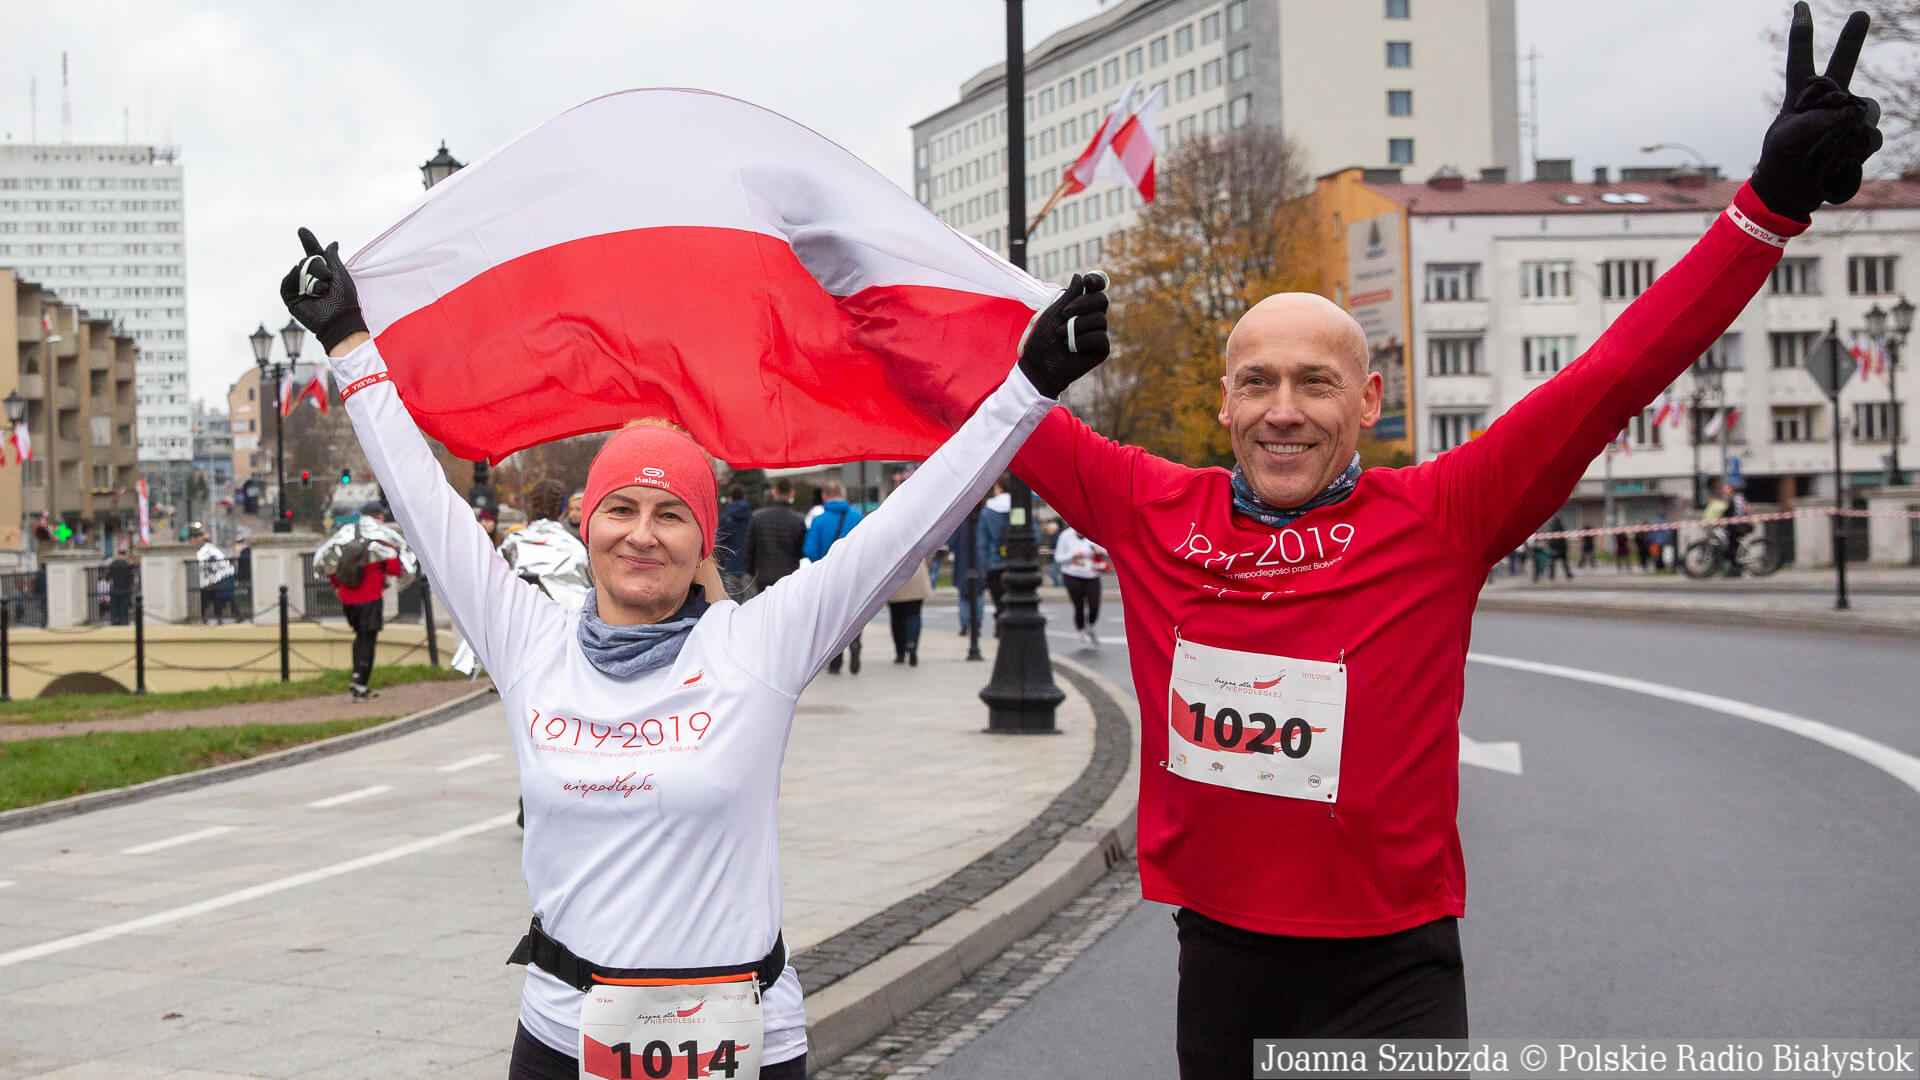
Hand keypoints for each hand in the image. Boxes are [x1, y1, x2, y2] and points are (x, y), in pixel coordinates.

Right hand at [279, 227, 368, 352]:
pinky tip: (307, 289)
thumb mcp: (341, 273)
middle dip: (320, 267)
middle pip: (308, 259)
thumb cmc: (345, 299)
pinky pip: (287, 282)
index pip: (314, 253)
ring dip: (312, 277)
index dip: (308, 241)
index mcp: (324, 272)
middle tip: (329, 281)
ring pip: (298, 269)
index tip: (302, 230)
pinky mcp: (291, 298)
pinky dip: (295, 281)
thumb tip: (333, 243)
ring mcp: (300, 287)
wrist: (340, 320)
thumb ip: (333, 257)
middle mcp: (310, 278)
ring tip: (322, 291)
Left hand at [1016, 271, 1110, 397]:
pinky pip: (1100, 337)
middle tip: (1063, 314)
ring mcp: (1098, 333)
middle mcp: (1093, 318)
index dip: (1096, 281)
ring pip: (1099, 319)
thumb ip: (1069, 295)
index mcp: (1082, 306)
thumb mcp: (1054, 312)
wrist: (1039, 364)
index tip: (1088, 282)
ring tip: (1060, 336)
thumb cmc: (1043, 339)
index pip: (1097, 288)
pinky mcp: (1101, 349)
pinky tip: (1071, 347)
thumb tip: (1079, 276)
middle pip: (1102, 300)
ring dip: (1076, 326)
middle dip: (1082, 304)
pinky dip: (1083, 341)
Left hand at [1750, 2, 1882, 220]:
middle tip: (1860, 13)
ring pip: (1868, 108)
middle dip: (1852, 39)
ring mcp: (1845, 119)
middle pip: (1843, 64)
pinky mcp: (1859, 139)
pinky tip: (1842, 160)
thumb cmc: (1781, 161)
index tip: (1801, 5)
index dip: (1802, 31)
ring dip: (1857, 125)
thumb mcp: (1789, 136)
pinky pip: (1871, 136)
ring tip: (1836, 145)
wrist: (1791, 191)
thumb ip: (1818, 119)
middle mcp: (1826, 102)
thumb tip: (1849, 116)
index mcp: (1800, 96)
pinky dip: (1858, 149)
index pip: (1801, 58)